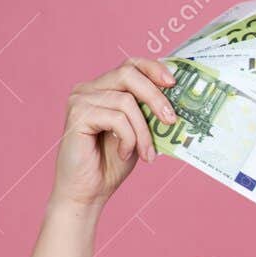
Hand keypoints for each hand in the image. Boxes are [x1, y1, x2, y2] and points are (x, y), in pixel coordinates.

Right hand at [51, 57, 178, 211]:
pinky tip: (124, 153)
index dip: (153, 68)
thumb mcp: (138, 133)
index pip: (130, 65)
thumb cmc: (112, 163)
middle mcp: (89, 88)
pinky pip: (117, 118)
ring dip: (143, 131)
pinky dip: (129, 139)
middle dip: (156, 97)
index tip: (174, 83)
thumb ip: (149, 114)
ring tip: (146, 153)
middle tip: (171, 121)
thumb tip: (177, 103)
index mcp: (103, 89)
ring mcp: (80, 99)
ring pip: (126, 101)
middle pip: (128, 74)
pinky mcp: (77, 114)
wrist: (88, 191)